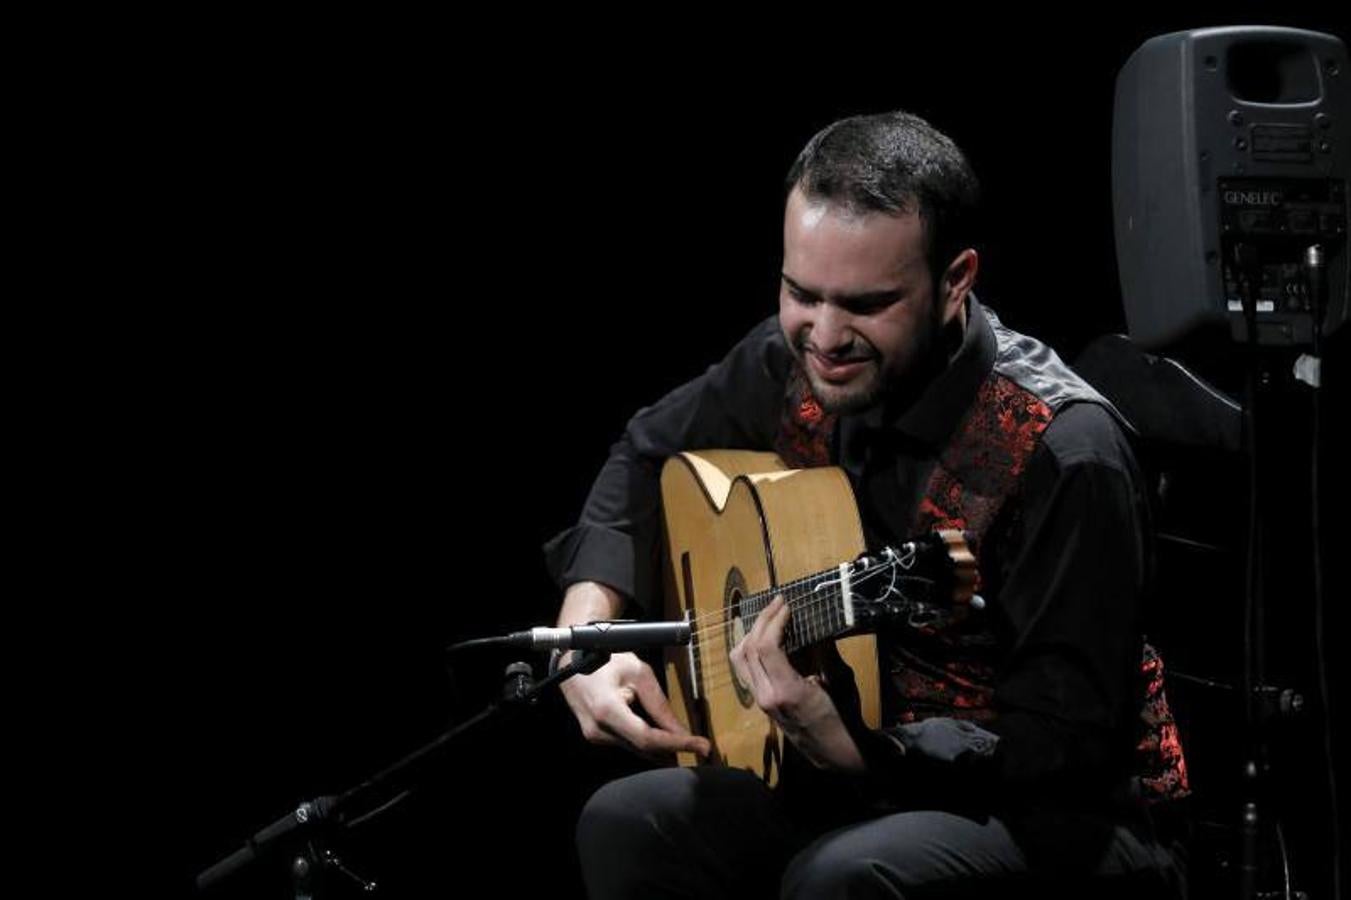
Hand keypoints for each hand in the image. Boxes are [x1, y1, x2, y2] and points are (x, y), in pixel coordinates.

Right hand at [560, 651, 710, 758]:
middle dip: (673, 749)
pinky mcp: (595, 736)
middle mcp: (598, 730)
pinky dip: (646, 742)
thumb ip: (659, 704)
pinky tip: (662, 739)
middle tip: (701, 748)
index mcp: (607, 711)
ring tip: (686, 744)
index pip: (647, 739)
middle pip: (643, 748)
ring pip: (635, 749)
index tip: (702, 747)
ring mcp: (594, 736)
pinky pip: (626, 743)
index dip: (677, 744)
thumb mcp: (638, 672)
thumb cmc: (606, 658)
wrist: (571, 660)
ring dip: (661, 748)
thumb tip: (680, 731)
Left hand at [728, 595, 864, 770]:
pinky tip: (763, 637)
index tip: (786, 605)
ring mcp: (759, 699)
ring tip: (768, 616)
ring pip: (740, 659)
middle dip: (761, 620)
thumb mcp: (837, 682)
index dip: (774, 621)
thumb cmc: (841, 717)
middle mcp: (766, 695)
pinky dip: (749, 648)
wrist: (834, 751)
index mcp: (785, 691)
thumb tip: (818, 625)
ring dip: (751, 632)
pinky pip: (745, 669)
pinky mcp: (760, 700)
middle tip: (777, 603)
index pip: (766, 648)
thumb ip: (824, 652)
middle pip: (749, 649)